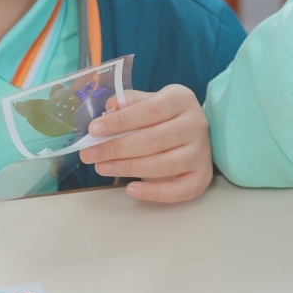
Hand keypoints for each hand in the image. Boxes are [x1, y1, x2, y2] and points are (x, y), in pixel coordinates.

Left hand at [78, 84, 213, 202]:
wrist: (192, 134)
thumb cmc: (164, 117)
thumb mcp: (149, 101)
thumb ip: (129, 103)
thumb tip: (110, 108)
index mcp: (181, 99)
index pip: (149, 110)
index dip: (120, 121)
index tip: (94, 130)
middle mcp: (196, 124)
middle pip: (154, 139)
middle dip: (116, 148)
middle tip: (89, 154)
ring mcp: (201, 152)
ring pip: (162, 165)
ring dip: (127, 168)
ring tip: (101, 167)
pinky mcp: (203, 176)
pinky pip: (178, 191)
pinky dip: (153, 193)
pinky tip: (131, 189)